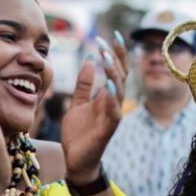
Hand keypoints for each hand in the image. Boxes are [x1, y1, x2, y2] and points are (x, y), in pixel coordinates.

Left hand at [61, 35, 128, 182]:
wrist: (74, 160)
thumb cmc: (78, 133)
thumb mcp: (77, 102)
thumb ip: (84, 83)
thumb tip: (90, 58)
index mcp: (106, 96)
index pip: (115, 70)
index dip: (115, 53)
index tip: (111, 35)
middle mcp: (113, 104)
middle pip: (120, 76)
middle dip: (115, 57)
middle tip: (106, 41)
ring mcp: (112, 116)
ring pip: (119, 90)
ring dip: (114, 73)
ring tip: (106, 57)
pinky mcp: (108, 129)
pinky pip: (114, 111)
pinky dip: (112, 97)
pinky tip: (108, 84)